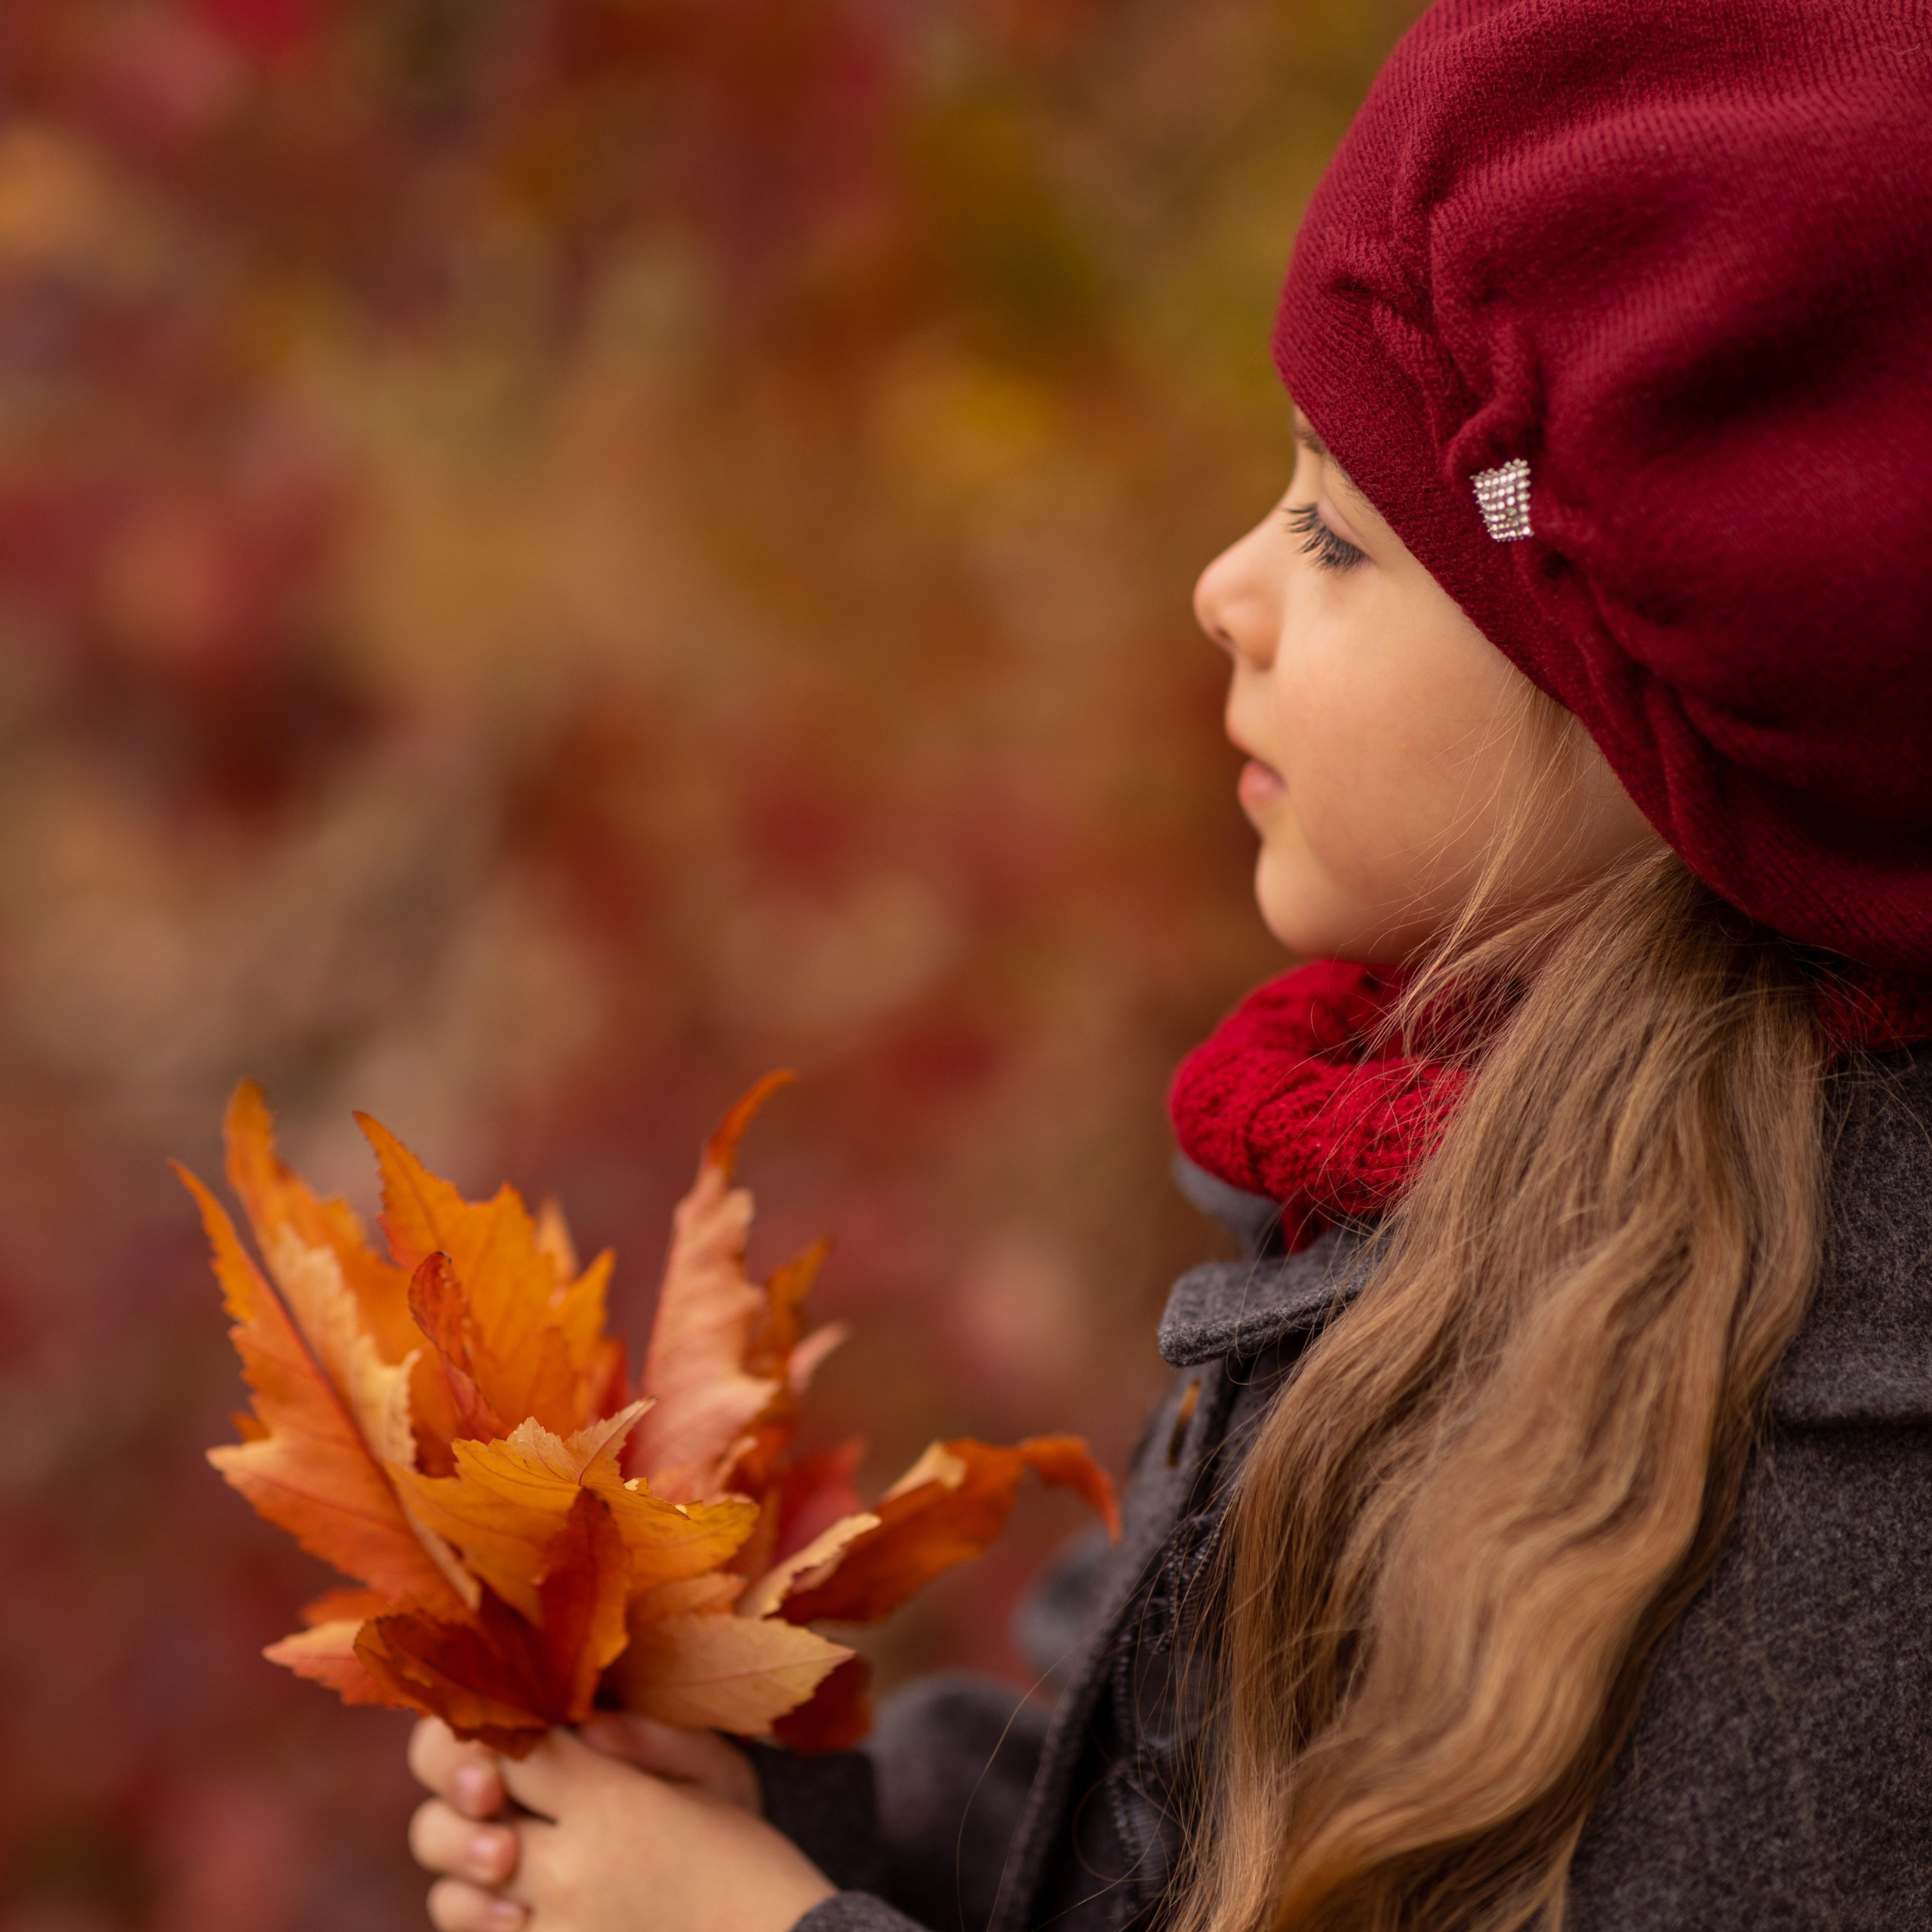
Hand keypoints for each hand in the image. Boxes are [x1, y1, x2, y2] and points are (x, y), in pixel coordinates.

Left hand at [407, 1718, 835, 1931]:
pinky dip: (484, 1924)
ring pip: (451, 1898)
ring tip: (507, 1865)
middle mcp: (568, 1870)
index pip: (507, 1748)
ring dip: (463, 1874)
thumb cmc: (750, 1862)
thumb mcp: (715, 1779)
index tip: (508, 1731)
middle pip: (453, 1823)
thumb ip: (645, 1739)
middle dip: (460, 1801)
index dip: (488, 1731)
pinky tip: (516, 1912)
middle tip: (491, 1798)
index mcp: (610, 1803)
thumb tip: (581, 1718)